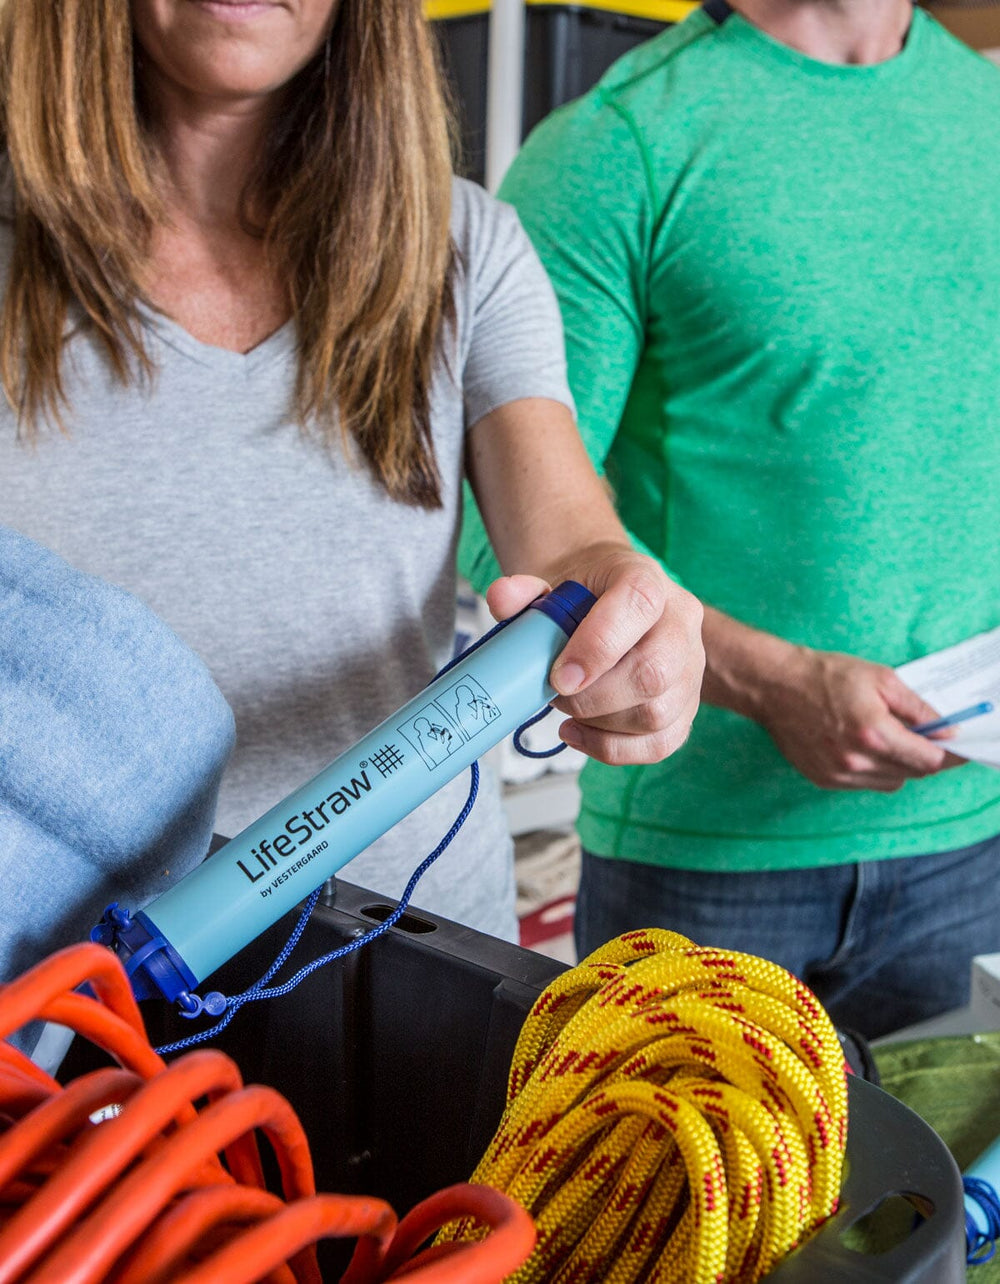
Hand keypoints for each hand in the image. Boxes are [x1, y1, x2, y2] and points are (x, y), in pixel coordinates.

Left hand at [485, 550, 703, 764]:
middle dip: (593, 697)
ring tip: (567, 709)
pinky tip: (578, 734)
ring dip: (599, 724)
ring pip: (657, 715)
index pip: (638, 605)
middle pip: (653, 673)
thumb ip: (522, 591)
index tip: (558, 676)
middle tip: (555, 693)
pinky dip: (612, 749)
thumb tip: (502, 599)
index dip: (597, 645)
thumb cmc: (583, 596)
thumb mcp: (551, 583)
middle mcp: (680, 624)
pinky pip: (660, 744)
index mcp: (649, 581)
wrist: (606, 601)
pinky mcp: (686, 707)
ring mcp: (690, 669)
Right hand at [750, 645, 964, 791]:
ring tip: (885, 738)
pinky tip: (861, 746)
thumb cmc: (825, 676)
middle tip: (922, 736)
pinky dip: (873, 769)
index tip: (958, 748)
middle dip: (924, 756)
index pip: (929, 760)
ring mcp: (839, 774)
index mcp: (874, 733)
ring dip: (899, 764)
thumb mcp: (880, 678)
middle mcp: (857, 761)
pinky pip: (865, 784)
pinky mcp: (824, 780)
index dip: (949, 755)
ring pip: (891, 782)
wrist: (775, 686)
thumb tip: (947, 729)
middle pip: (913, 773)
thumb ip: (918, 707)